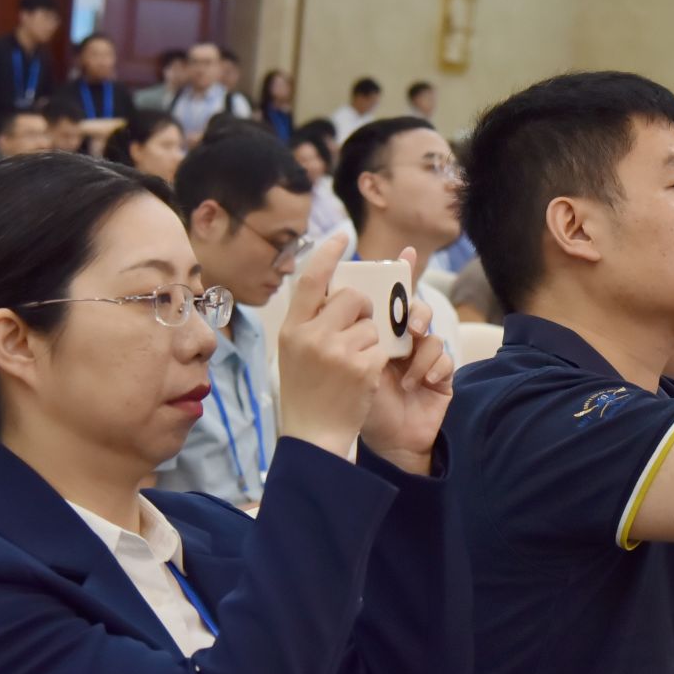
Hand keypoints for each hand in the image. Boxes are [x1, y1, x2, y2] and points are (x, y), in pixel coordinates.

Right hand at [275, 234, 384, 457]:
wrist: (313, 437)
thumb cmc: (306, 393)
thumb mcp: (294, 352)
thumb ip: (311, 322)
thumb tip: (336, 291)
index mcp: (291, 329)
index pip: (311, 280)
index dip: (328, 255)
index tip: (343, 237)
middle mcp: (312, 335)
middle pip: (352, 297)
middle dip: (363, 308)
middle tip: (358, 327)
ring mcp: (337, 350)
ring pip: (372, 324)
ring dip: (371, 340)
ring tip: (353, 365)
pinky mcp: (362, 367)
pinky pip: (382, 347)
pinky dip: (378, 360)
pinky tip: (362, 379)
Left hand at [361, 250, 456, 474]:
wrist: (382, 446)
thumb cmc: (358, 406)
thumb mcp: (343, 366)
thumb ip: (343, 335)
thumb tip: (337, 297)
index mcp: (377, 335)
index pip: (389, 297)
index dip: (401, 272)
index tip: (406, 252)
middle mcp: (401, 342)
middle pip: (416, 308)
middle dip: (415, 312)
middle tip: (408, 326)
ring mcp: (423, 358)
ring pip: (433, 332)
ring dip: (421, 350)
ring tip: (407, 372)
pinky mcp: (441, 376)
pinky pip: (444, 358)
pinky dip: (433, 368)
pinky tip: (420, 384)